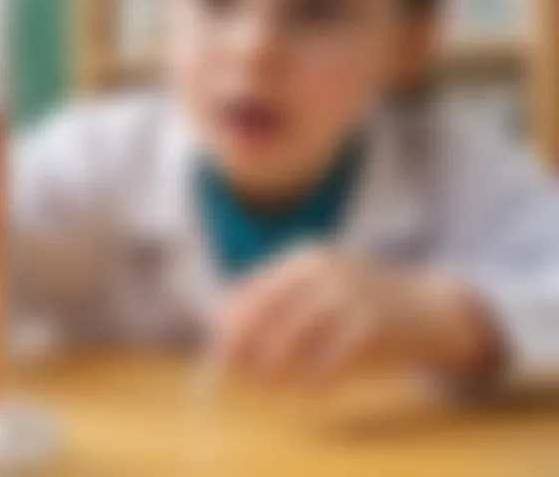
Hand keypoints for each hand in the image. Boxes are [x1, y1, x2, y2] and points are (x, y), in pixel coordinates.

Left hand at [215, 248, 500, 389]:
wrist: (429, 307)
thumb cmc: (361, 302)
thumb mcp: (319, 287)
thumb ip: (278, 301)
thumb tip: (226, 325)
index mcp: (303, 258)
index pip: (252, 290)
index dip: (231, 324)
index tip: (220, 354)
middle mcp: (322, 269)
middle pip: (267, 312)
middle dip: (246, 347)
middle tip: (239, 375)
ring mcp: (349, 294)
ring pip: (294, 337)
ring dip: (275, 368)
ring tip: (267, 387)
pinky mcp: (373, 324)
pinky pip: (331, 359)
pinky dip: (315, 380)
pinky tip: (310, 392)